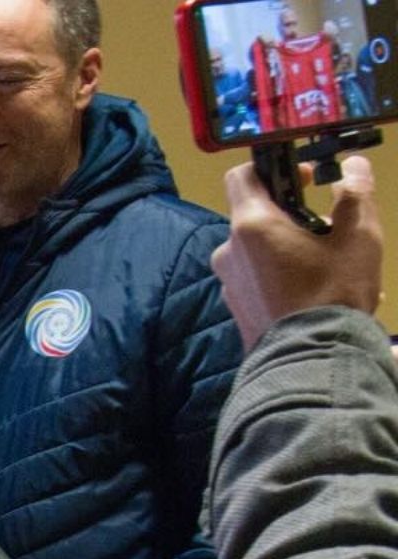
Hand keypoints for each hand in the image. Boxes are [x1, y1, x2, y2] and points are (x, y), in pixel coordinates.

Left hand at [212, 155, 382, 349]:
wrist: (310, 361)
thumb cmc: (334, 293)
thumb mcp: (359, 238)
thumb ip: (355, 195)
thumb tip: (354, 167)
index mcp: (251, 225)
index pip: (241, 176)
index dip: (271, 168)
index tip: (304, 178)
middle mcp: (229, 251)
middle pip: (256, 217)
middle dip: (292, 217)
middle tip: (328, 230)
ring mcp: (228, 281)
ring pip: (259, 250)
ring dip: (290, 248)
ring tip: (328, 266)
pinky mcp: (235, 307)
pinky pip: (258, 279)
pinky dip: (282, 275)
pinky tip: (315, 292)